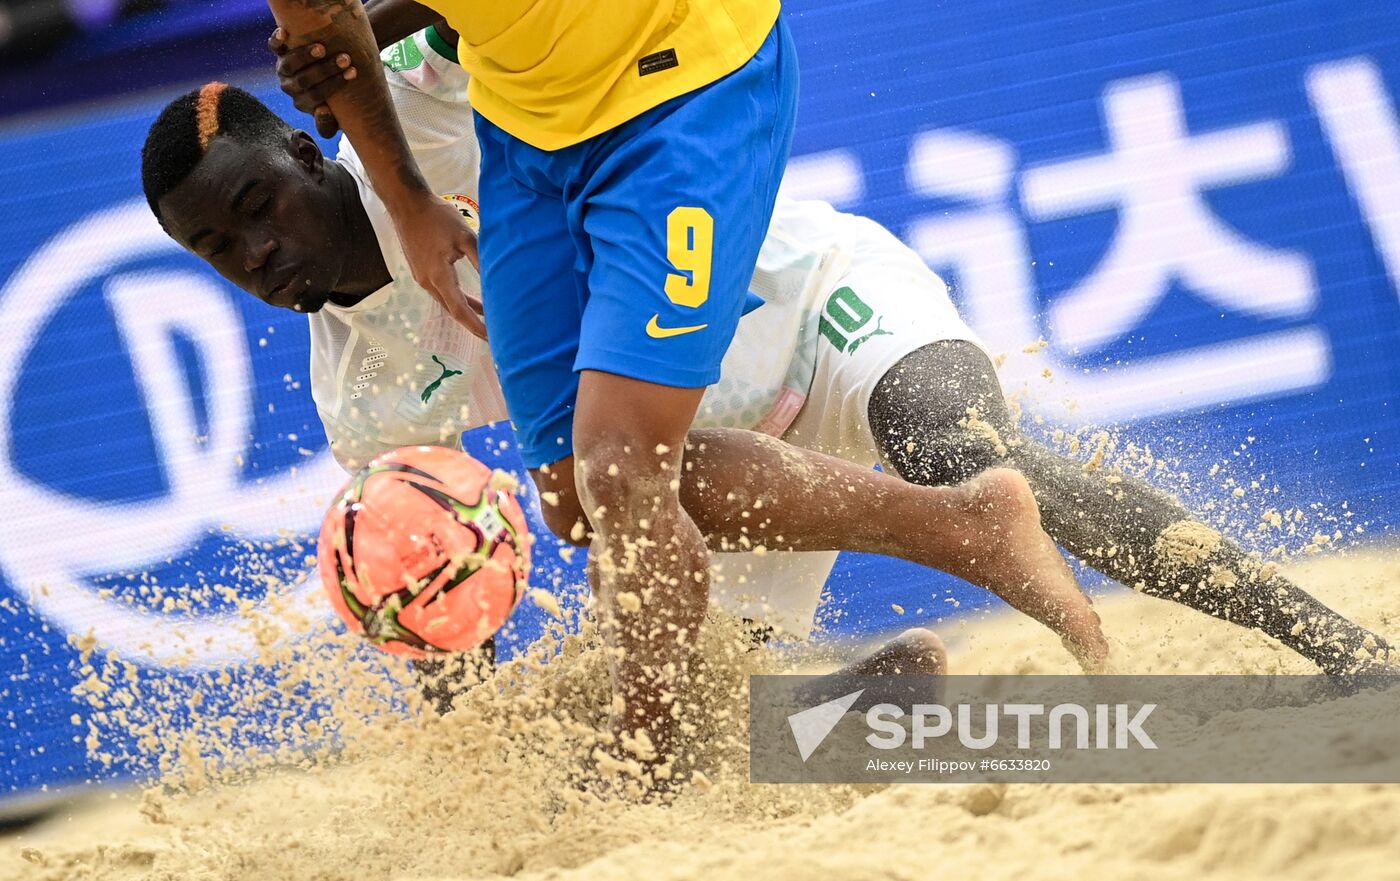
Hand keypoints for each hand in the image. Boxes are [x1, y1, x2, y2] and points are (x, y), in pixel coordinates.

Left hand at [268, 27, 358, 137]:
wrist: (324, 81)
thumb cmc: (334, 101)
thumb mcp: (334, 118)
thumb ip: (327, 124)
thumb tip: (323, 110)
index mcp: (303, 103)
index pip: (317, 96)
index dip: (334, 85)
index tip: (352, 74)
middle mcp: (290, 87)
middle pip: (304, 80)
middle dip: (326, 70)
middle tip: (345, 59)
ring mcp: (284, 69)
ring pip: (289, 64)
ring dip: (305, 56)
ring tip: (322, 49)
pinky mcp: (280, 53)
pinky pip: (274, 47)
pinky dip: (276, 40)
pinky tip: (283, 32)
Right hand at [392, 192, 488, 337]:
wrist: (407, 204)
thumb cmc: (436, 217)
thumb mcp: (465, 236)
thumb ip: (480, 260)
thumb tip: (497, 280)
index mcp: (438, 277)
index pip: (460, 310)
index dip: (476, 326)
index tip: (491, 338)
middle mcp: (427, 282)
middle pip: (452, 310)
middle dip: (472, 323)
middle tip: (493, 333)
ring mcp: (421, 277)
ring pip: (446, 301)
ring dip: (466, 309)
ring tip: (488, 316)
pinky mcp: (421, 270)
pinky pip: (441, 291)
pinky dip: (457, 297)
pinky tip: (470, 297)